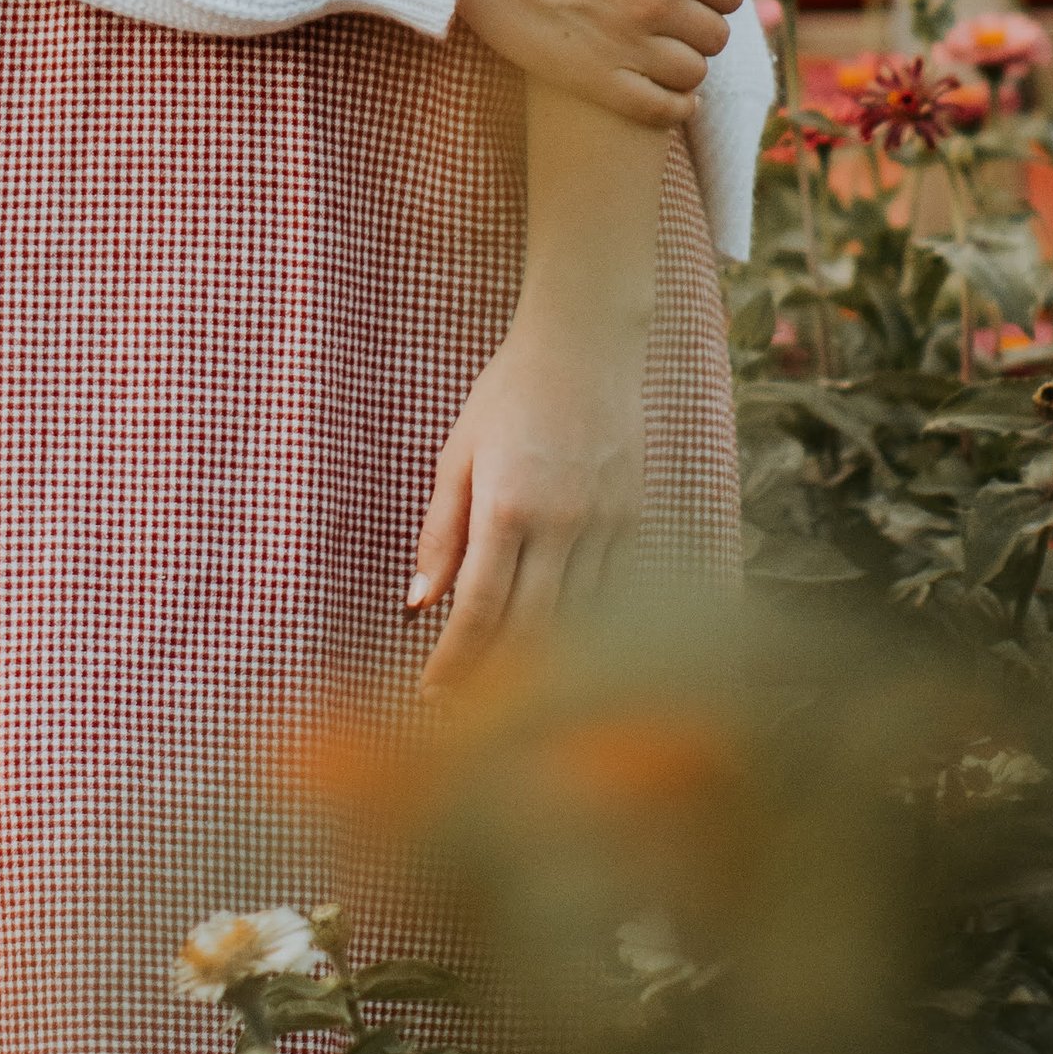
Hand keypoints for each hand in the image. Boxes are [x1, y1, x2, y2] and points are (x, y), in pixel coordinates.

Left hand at [409, 305, 647, 692]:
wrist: (587, 343)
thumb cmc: (509, 393)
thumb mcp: (458, 455)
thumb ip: (441, 532)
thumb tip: (416, 602)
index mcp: (508, 505)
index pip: (478, 609)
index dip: (454, 663)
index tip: (431, 695)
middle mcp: (563, 523)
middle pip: (530, 630)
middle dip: (493, 678)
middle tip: (462, 710)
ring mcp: (607, 524)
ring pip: (576, 620)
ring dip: (538, 660)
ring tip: (502, 688)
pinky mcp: (635, 519)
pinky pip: (607, 593)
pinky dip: (578, 624)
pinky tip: (553, 640)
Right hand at [455, 0, 739, 124]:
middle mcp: (655, 3)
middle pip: (716, 35)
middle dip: (700, 24)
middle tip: (672, 16)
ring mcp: (626, 46)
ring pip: (693, 73)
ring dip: (685, 62)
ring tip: (662, 48)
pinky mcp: (595, 80)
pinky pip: (660, 110)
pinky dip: (676, 107)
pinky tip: (674, 97)